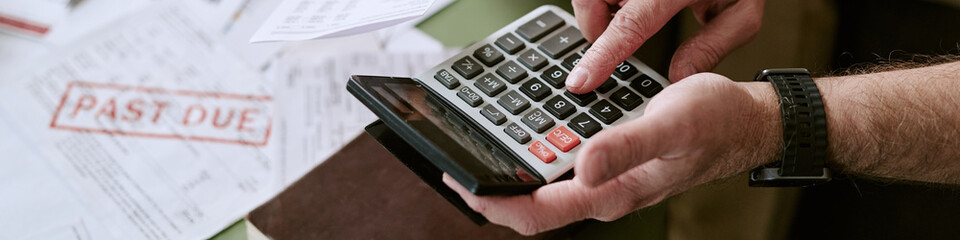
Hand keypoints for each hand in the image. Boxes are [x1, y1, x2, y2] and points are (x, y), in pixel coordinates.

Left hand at [444, 73, 780, 234]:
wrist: (746, 123)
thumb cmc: (715, 124)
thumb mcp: (670, 126)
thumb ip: (626, 147)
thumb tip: (582, 167)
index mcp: (611, 192)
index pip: (537, 214)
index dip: (493, 203)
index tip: (461, 182)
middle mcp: (605, 193)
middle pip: (534, 207)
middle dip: (493, 191)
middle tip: (459, 162)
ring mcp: (609, 182)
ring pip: (547, 190)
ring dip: (514, 174)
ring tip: (483, 150)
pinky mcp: (614, 166)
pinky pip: (566, 171)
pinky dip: (541, 158)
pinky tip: (531, 136)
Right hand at [566, 0, 763, 92]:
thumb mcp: (741, 13)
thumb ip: (710, 47)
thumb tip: (678, 77)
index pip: (629, 23)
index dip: (603, 54)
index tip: (582, 80)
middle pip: (593, 1)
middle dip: (593, 27)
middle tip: (613, 43)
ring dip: (599, 9)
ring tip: (629, 14)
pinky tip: (630, 2)